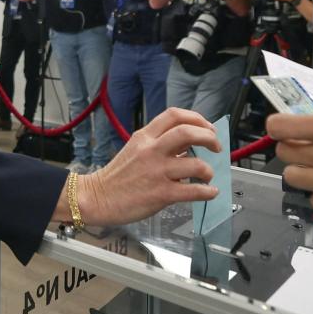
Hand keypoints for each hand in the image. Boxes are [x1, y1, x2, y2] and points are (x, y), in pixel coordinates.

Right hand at [78, 108, 220, 225]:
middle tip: (216, 147)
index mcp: (144, 137)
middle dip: (209, 137)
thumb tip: (188, 147)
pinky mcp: (160, 194)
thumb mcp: (135, 150)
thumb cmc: (117, 177)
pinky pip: (192, 190)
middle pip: (188, 132)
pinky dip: (207, 191)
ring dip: (208, 170)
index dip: (197, 118)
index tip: (207, 127)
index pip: (174, 115)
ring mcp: (156, 172)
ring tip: (208, 175)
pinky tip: (210, 192)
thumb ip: (160, 144)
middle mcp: (151, 150)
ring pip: (195, 164)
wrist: (96, 197)